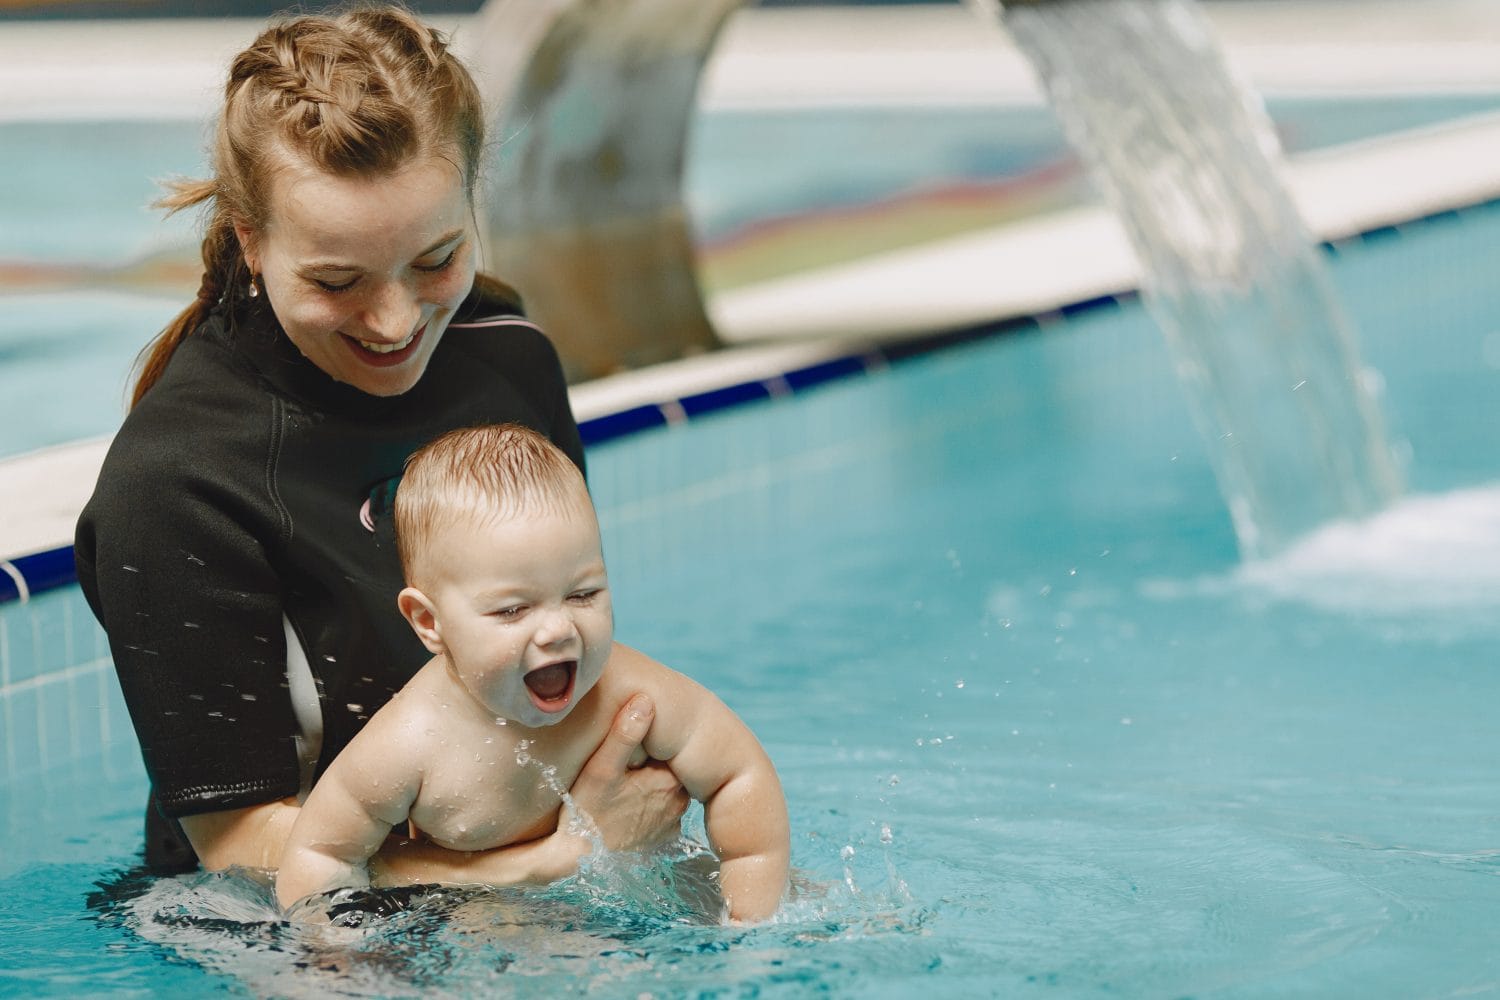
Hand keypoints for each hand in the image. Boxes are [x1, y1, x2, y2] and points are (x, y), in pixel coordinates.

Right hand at [563, 694, 687, 851]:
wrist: (579, 860)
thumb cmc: (587, 812)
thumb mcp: (601, 769)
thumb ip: (623, 735)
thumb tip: (645, 701)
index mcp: (668, 780)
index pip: (670, 749)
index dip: (651, 744)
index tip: (633, 748)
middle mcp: (678, 802)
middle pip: (669, 768)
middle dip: (651, 764)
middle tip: (625, 768)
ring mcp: (672, 823)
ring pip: (666, 790)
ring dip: (651, 785)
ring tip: (625, 787)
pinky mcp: (664, 839)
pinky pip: (662, 813)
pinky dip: (649, 808)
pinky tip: (629, 808)